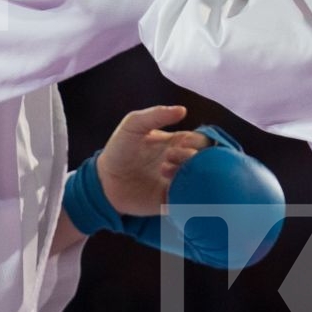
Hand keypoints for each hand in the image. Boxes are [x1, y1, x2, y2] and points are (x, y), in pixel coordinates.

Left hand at [95, 105, 209, 216]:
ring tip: (164, 170)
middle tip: (169, 157)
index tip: (182, 141)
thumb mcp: (133, 124)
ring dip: (189, 175)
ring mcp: (180, 183)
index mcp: (179, 143)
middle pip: (208, 161)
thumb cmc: (119, 149)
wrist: (104, 180)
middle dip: (193, 157)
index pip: (204, 141)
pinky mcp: (173, 201)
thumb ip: (156, 114)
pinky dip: (187, 195)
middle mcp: (183, 163)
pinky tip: (168, 187)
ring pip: (202, 181)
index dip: (198, 141)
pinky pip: (192, 201)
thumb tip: (183, 110)